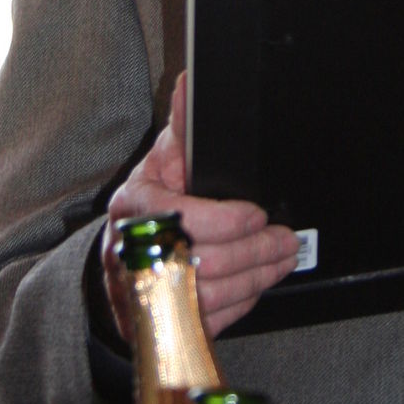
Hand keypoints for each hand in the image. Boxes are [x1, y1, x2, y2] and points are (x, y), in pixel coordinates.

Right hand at [102, 71, 299, 339]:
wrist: (121, 261)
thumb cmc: (146, 207)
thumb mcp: (161, 161)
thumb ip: (183, 127)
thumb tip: (191, 82)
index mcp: (135, 208)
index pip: (182, 219)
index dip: (225, 221)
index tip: (256, 214)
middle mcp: (136, 254)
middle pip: (202, 262)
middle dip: (254, 251)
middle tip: (283, 239)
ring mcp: (149, 292)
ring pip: (210, 296)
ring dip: (255, 277)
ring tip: (282, 257)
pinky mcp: (165, 320)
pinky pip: (210, 320)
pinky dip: (242, 301)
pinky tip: (259, 281)